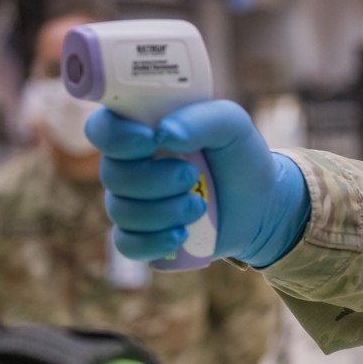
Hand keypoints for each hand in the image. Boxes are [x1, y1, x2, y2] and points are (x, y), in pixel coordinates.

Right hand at [86, 100, 309, 266]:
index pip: (102, 128)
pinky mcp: (143, 236)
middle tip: (191, 176)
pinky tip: (180, 235)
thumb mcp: (231, 124)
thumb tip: (164, 133)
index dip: (116, 137)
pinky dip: (152, 242)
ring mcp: (133, 203)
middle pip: (111, 175)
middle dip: (153, 180)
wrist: (261, 204)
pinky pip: (126, 245)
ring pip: (121, 211)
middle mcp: (129, 165)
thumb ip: (201, 118)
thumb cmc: (239, 155)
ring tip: (199, 206)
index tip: (150, 140)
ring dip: (162, 211)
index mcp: (141, 129)